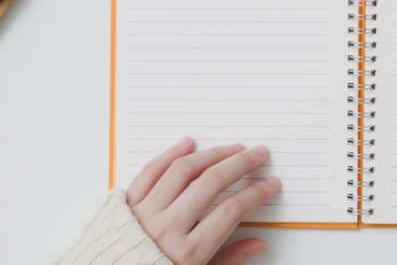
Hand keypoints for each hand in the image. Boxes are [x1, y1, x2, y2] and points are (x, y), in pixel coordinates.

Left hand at [126, 138, 279, 264]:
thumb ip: (228, 260)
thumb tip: (258, 244)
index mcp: (187, 252)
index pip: (231, 212)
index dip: (255, 194)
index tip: (269, 184)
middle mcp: (167, 228)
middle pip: (212, 183)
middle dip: (240, 164)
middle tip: (257, 154)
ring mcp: (145, 213)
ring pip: (183, 170)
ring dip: (212, 154)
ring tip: (231, 148)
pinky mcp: (127, 204)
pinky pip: (151, 171)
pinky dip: (171, 153)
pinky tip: (188, 144)